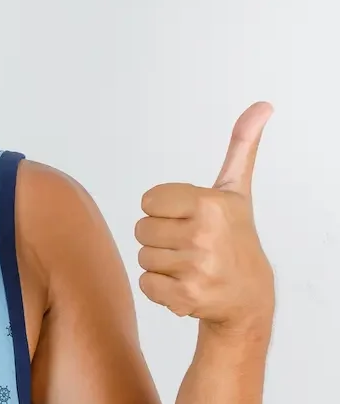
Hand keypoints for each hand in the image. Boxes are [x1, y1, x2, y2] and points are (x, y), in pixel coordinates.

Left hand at [134, 101, 274, 335]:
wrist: (247, 295)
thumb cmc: (235, 237)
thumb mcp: (236, 191)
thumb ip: (241, 147)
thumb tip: (261, 106)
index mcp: (210, 204)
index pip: (148, 200)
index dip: (163, 209)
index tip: (187, 217)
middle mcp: (203, 235)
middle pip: (141, 229)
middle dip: (160, 236)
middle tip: (188, 243)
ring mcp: (195, 268)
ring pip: (142, 257)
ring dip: (160, 262)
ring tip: (188, 263)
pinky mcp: (184, 297)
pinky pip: (145, 283)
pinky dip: (159, 287)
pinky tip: (184, 283)